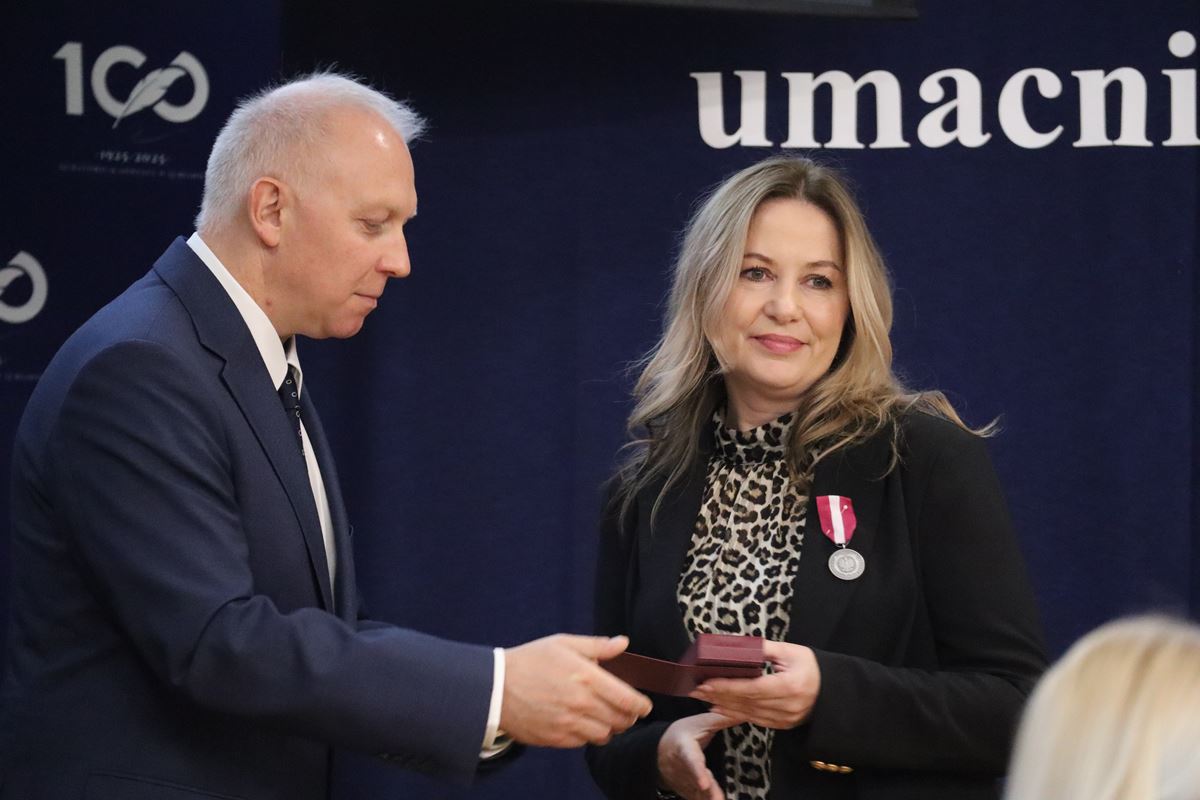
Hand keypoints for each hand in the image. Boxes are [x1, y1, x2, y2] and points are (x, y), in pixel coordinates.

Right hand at [500, 634, 652, 747]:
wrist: (495, 687)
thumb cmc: (529, 660)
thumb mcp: (563, 643)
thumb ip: (597, 646)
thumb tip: (623, 643)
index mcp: (587, 677)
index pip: (628, 699)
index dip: (641, 705)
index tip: (643, 706)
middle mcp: (581, 703)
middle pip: (621, 721)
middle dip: (628, 717)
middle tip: (625, 711)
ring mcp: (568, 724)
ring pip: (605, 735)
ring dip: (609, 728)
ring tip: (605, 718)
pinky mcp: (556, 738)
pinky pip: (583, 743)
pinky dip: (589, 736)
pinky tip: (583, 724)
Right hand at [656, 712, 742, 799]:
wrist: (661, 751)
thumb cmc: (681, 734)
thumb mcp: (698, 722)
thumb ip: (720, 719)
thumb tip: (745, 712)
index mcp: (684, 749)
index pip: (691, 761)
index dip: (698, 772)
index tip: (704, 784)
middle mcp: (684, 770)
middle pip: (697, 784)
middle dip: (708, 793)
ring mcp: (686, 784)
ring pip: (699, 796)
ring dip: (709, 798)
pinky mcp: (690, 793)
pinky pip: (699, 799)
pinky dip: (708, 799)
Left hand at [689, 641, 819, 729]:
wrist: (833, 693)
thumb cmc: (812, 668)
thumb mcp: (792, 651)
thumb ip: (765, 649)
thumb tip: (739, 646)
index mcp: (788, 686)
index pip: (751, 688)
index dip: (726, 686)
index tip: (705, 682)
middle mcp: (786, 707)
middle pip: (745, 702)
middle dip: (717, 695)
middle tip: (694, 689)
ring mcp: (784, 719)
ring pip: (747, 713)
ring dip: (722, 706)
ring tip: (702, 698)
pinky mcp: (781, 725)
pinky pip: (754, 720)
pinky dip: (735, 714)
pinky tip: (719, 708)